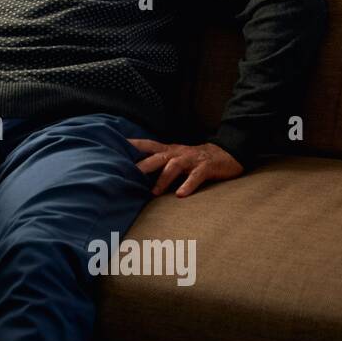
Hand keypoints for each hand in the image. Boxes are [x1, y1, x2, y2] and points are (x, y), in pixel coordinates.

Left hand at [128, 139, 243, 197]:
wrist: (226, 154)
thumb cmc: (194, 160)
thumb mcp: (175, 158)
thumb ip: (159, 164)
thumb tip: (136, 175)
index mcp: (169, 150)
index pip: (147, 145)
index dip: (132, 145)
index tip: (115, 146)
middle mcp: (178, 153)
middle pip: (157, 156)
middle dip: (142, 165)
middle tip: (128, 174)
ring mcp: (192, 160)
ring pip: (174, 166)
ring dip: (163, 179)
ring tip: (154, 192)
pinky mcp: (206, 168)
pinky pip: (196, 176)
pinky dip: (188, 185)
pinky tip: (181, 195)